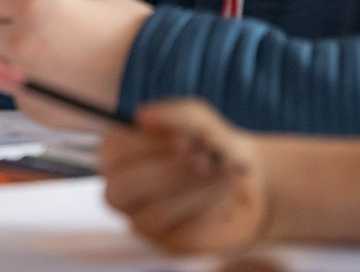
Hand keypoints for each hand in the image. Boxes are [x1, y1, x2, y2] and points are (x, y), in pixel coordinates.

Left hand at [0, 0, 152, 126]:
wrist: (159, 75)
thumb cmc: (133, 34)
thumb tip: (32, 2)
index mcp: (35, 8)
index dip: (2, 3)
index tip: (12, 8)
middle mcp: (23, 43)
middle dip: (9, 33)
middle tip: (39, 36)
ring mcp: (25, 79)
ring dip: (16, 62)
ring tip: (54, 62)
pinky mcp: (35, 108)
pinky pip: (18, 93)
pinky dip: (31, 88)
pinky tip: (63, 83)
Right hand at [100, 98, 264, 253]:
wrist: (246, 175)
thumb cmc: (210, 145)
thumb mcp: (198, 120)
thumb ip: (174, 114)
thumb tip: (143, 116)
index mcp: (118, 157)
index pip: (112, 153)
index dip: (147, 146)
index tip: (185, 138)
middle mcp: (124, 193)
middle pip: (122, 189)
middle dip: (166, 173)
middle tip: (205, 159)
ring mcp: (144, 223)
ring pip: (155, 213)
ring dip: (197, 190)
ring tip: (226, 173)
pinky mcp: (171, 245)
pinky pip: (184, 233)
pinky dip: (212, 207)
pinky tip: (229, 190)